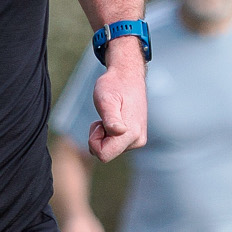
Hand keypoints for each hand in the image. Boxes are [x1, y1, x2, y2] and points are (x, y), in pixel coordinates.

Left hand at [88, 38, 147, 161]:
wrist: (128, 76)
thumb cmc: (114, 86)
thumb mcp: (106, 100)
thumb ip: (111, 117)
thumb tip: (119, 131)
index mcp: (131, 134)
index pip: (103, 155)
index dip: (94, 141)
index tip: (98, 122)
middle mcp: (137, 141)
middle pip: (106, 153)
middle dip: (99, 137)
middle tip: (103, 117)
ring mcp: (138, 140)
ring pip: (109, 149)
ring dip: (103, 134)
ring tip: (109, 115)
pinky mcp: (135, 137)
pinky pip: (114, 144)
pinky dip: (108, 133)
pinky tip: (113, 118)